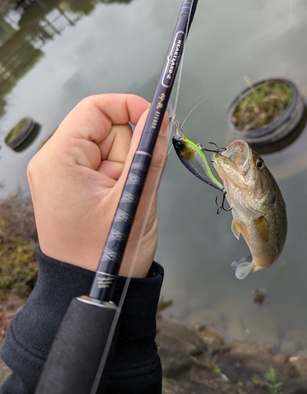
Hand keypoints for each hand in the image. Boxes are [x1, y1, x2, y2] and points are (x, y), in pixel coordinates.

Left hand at [27, 94, 168, 277]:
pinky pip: (108, 164)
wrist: (92, 291)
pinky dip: (122, 176)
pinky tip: (120, 201)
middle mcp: (55, 161)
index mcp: (59, 160)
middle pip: (106, 128)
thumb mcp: (135, 198)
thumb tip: (159, 116)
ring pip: (111, 147)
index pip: (94, 108)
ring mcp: (65, 173)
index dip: (128, 106)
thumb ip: (149, 153)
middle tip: (132, 184)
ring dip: (127, 167)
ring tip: (124, 199)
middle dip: (129, 151)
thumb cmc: (106, 254)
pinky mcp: (76, 183)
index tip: (158, 119)